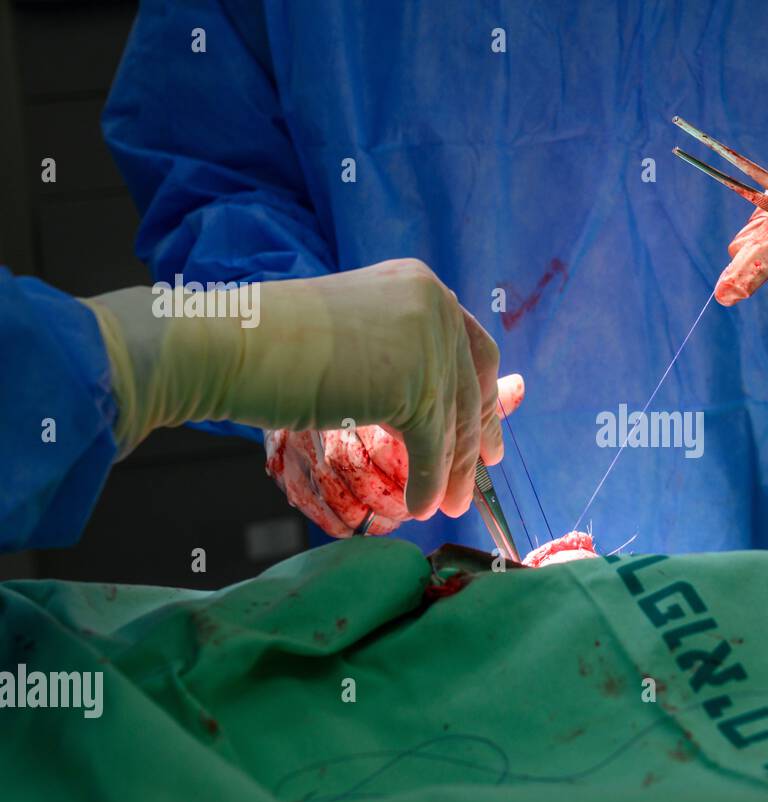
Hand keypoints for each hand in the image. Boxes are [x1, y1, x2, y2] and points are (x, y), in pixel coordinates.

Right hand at [86, 258, 504, 517]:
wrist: (234, 345)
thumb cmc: (275, 345)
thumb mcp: (360, 338)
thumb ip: (402, 355)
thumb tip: (436, 403)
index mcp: (421, 285)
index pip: (472, 348)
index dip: (485, 394)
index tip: (488, 430)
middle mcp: (433, 305)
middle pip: (468, 388)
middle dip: (474, 440)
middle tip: (480, 477)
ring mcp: (426, 343)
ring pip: (451, 421)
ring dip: (452, 471)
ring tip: (450, 505)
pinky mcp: (411, 385)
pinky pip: (430, 445)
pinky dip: (428, 480)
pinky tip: (423, 505)